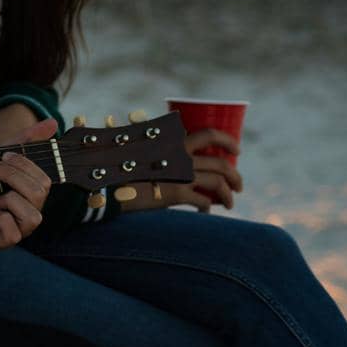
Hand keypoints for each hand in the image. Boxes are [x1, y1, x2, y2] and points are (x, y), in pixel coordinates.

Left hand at [0, 117, 56, 249]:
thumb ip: (23, 140)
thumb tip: (53, 122)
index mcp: (27, 193)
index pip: (45, 180)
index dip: (26, 166)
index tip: (1, 156)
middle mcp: (24, 211)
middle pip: (41, 195)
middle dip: (14, 177)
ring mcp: (13, 228)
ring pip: (34, 218)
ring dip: (11, 199)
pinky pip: (14, 235)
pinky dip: (1, 219)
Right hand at [122, 128, 243, 211]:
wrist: (107, 182)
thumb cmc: (121, 165)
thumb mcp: (140, 149)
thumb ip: (156, 149)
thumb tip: (166, 153)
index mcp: (174, 141)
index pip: (210, 135)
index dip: (228, 141)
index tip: (237, 151)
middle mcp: (181, 155)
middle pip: (221, 163)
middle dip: (235, 176)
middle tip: (239, 185)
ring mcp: (180, 174)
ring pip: (218, 183)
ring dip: (228, 194)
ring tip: (229, 203)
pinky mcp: (176, 193)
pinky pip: (203, 201)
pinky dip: (207, 207)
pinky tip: (205, 212)